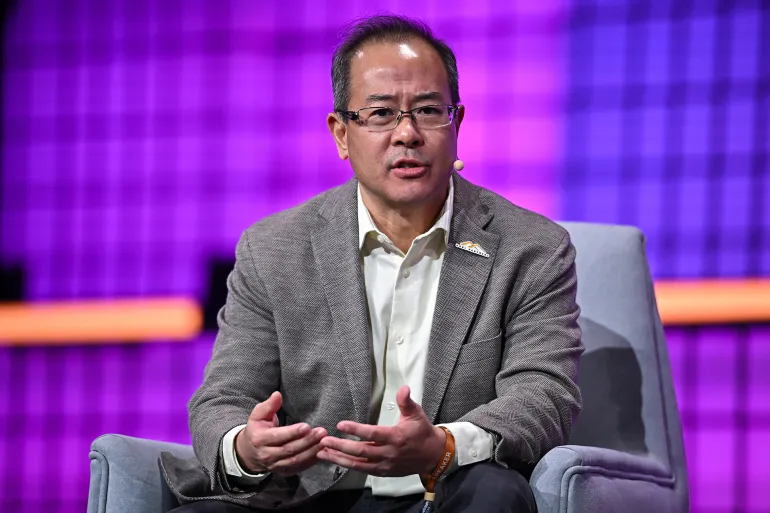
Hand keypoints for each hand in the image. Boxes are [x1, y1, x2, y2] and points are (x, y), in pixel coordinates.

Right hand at [235, 391, 327, 476]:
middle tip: (322, 432)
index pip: (278, 436)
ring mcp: (275, 465)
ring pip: (296, 460)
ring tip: (325, 441)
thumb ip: (269, 405)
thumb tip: (277, 395)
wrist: (249, 453)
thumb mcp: (258, 415)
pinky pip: (298, 468)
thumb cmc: (257, 430)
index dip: (293, 432)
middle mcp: (267, 455)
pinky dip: (311, 461)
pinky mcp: (283, 472)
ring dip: (312, 451)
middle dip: (307, 441)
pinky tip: (321, 453)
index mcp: (260, 439)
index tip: (306, 426)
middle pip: (290, 449)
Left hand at [317, 385, 445, 476]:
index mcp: (395, 437)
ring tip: (322, 453)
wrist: (432, 455)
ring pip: (358, 464)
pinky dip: (348, 466)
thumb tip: (403, 387)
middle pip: (361, 451)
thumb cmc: (422, 431)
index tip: (340, 424)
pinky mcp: (383, 472)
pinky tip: (336, 460)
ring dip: (339, 458)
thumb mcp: (416, 414)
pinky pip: (363, 470)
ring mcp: (385, 465)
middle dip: (340, 446)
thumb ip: (406, 401)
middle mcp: (388, 453)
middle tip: (324, 440)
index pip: (372, 433)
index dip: (355, 429)